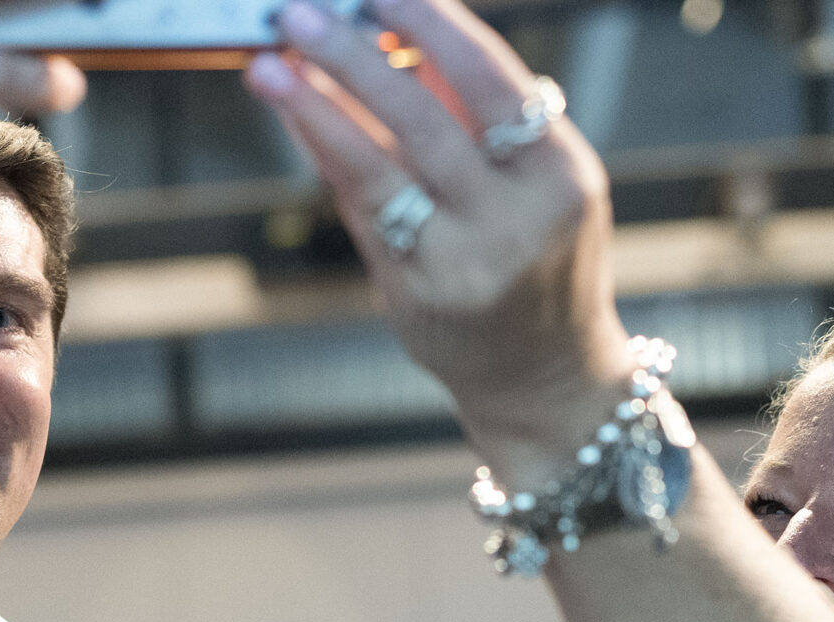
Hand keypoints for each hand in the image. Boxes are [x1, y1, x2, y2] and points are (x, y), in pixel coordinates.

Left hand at [246, 0, 632, 491]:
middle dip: (358, 59)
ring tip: (270, 64)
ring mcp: (464, 264)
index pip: (494, 83)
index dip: (435, 26)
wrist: (546, 374)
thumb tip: (401, 34)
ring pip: (381, 169)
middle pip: (428, 121)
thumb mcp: (538, 183)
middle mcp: (517, 221)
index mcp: (563, 176)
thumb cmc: (538, 256)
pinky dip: (327, 157)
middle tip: (302, 15)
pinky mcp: (416, 294)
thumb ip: (477, 115)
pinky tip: (297, 117)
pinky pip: (362, 211)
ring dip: (318, 109)